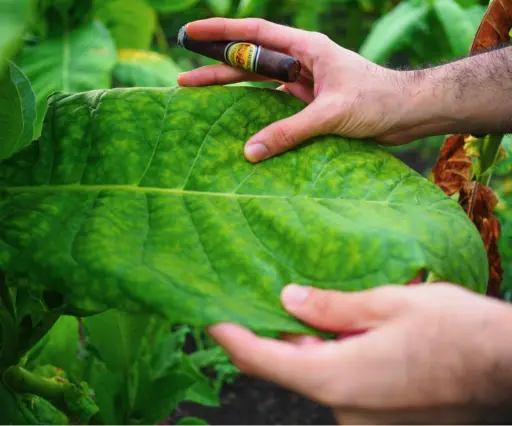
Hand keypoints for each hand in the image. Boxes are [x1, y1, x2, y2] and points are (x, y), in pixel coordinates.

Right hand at [178, 18, 418, 162]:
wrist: (407, 113)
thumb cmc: (378, 100)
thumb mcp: (331, 113)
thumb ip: (290, 131)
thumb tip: (250, 152)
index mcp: (306, 49)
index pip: (255, 34)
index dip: (221, 33)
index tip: (191, 33)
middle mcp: (301, 62)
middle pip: (250, 61)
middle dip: (216, 67)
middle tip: (183, 78)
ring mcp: (304, 84)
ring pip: (259, 84)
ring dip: (231, 90)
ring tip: (199, 96)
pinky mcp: (309, 105)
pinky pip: (274, 107)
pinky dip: (256, 115)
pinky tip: (238, 123)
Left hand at [209, 283, 511, 424]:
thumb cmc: (458, 333)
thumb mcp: (389, 304)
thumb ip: (332, 306)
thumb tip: (287, 300)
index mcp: (337, 379)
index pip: (263, 360)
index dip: (229, 336)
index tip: (209, 315)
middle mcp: (345, 408)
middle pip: (290, 366)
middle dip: (272, 333)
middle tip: (257, 293)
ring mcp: (364, 418)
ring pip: (318, 373)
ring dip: (307, 342)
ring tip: (297, 301)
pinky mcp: (382, 417)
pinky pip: (342, 382)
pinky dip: (332, 355)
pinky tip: (339, 326)